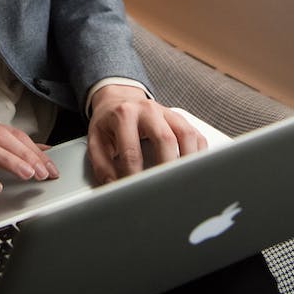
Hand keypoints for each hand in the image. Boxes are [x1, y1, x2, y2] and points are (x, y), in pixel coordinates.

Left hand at [87, 85, 206, 183]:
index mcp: (124, 115)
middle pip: (165, 139)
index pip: (132, 151)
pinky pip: (196, 135)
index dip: (134, 177)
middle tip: (165, 190)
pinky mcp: (181, 118)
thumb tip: (113, 188)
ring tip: (184, 183)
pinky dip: (198, 155)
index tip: (136, 194)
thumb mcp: (96, 141)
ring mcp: (167, 113)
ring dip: (187, 161)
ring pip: (186, 135)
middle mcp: (148, 110)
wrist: (119, 99)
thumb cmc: (109, 123)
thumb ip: (101, 166)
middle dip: (166, 168)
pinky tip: (194, 171)